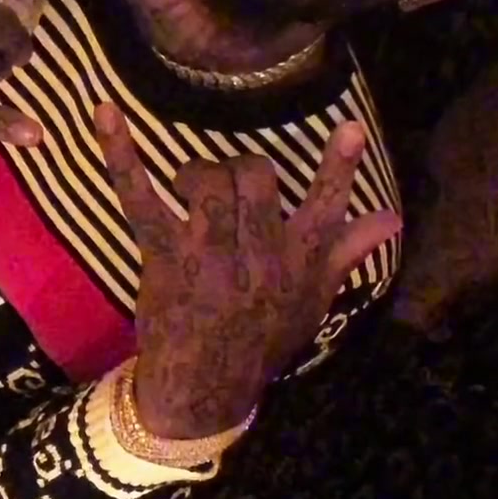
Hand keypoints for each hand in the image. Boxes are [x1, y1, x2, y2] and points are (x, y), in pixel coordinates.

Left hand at [96, 105, 401, 437]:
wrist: (205, 384)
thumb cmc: (264, 338)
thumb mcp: (315, 300)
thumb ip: (350, 251)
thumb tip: (393, 217)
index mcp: (297, 262)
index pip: (326, 208)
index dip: (339, 168)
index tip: (349, 127)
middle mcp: (256, 254)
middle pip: (257, 178)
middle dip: (245, 170)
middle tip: (234, 185)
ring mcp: (206, 252)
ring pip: (209, 181)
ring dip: (201, 172)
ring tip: (194, 187)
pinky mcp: (162, 253)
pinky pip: (139, 195)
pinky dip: (120, 153)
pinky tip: (104, 115)